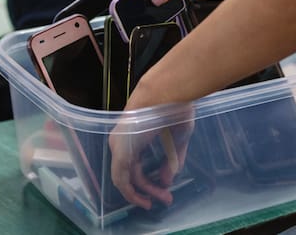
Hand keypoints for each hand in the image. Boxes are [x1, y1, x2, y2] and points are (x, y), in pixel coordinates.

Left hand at [109, 93, 194, 208]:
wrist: (167, 93)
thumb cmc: (173, 108)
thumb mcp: (176, 139)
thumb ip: (170, 161)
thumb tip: (166, 182)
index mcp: (132, 136)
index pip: (136, 164)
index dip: (150, 180)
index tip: (166, 190)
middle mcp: (122, 142)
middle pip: (131, 173)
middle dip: (148, 189)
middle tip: (166, 200)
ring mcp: (119, 146)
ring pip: (125, 179)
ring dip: (141, 194)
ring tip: (159, 202)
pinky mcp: (121, 152)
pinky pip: (121, 179)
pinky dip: (132, 192)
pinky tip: (145, 199)